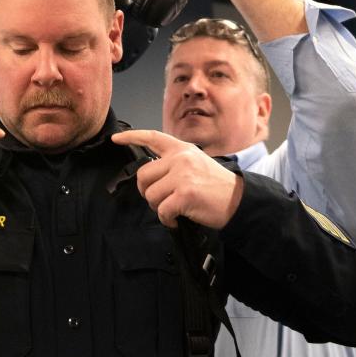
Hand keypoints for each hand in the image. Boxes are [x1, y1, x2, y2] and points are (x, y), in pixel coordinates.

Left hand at [112, 129, 242, 228]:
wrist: (239, 200)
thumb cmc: (216, 187)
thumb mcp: (196, 163)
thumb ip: (174, 164)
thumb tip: (150, 178)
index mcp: (181, 149)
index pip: (152, 137)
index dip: (131, 137)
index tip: (115, 139)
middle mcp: (180, 159)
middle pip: (143, 176)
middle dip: (147, 191)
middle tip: (163, 199)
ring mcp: (182, 176)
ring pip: (150, 195)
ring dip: (158, 207)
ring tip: (174, 208)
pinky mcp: (184, 194)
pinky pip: (161, 211)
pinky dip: (167, 219)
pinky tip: (177, 219)